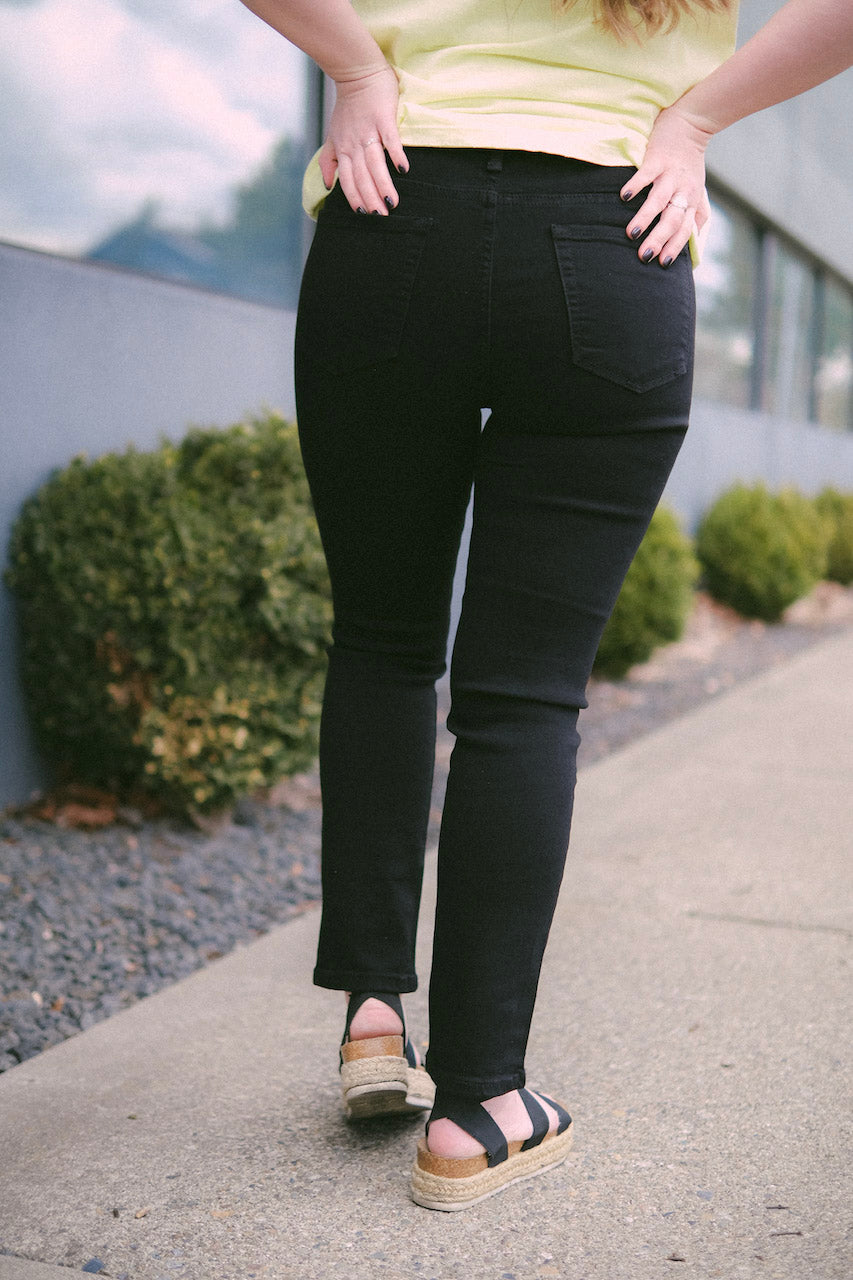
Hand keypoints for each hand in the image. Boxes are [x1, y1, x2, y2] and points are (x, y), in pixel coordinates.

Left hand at [319, 64, 407, 214]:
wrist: (356, 72)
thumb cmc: (347, 105)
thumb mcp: (333, 134)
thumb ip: (329, 160)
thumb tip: (328, 185)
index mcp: (343, 149)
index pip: (347, 180)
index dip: (355, 198)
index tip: (364, 215)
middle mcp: (354, 143)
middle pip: (361, 177)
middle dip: (370, 199)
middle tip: (381, 217)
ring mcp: (369, 131)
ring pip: (374, 164)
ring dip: (383, 184)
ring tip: (393, 203)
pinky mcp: (383, 117)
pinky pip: (390, 139)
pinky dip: (396, 154)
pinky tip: (403, 170)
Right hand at [620, 102, 714, 264]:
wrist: (690, 123)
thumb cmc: (689, 162)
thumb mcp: (697, 189)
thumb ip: (697, 214)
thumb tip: (697, 238)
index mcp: (691, 200)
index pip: (684, 228)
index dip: (675, 246)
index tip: (663, 264)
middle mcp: (682, 190)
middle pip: (672, 219)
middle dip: (659, 239)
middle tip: (645, 256)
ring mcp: (669, 174)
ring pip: (659, 200)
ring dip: (645, 218)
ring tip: (631, 233)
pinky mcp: (657, 158)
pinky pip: (646, 174)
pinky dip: (635, 185)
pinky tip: (623, 197)